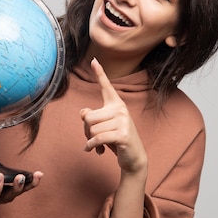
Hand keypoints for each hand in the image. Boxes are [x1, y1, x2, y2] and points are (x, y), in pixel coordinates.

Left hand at [80, 58, 147, 174]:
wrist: (134, 157)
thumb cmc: (117, 140)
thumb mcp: (104, 126)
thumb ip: (93, 117)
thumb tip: (83, 113)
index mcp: (116, 104)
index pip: (106, 87)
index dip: (100, 73)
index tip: (93, 60)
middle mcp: (120, 109)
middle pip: (88, 117)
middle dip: (86, 131)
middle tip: (93, 139)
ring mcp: (123, 121)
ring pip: (91, 129)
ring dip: (90, 141)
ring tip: (99, 145)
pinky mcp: (122, 135)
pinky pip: (97, 138)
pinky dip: (92, 146)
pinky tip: (96, 151)